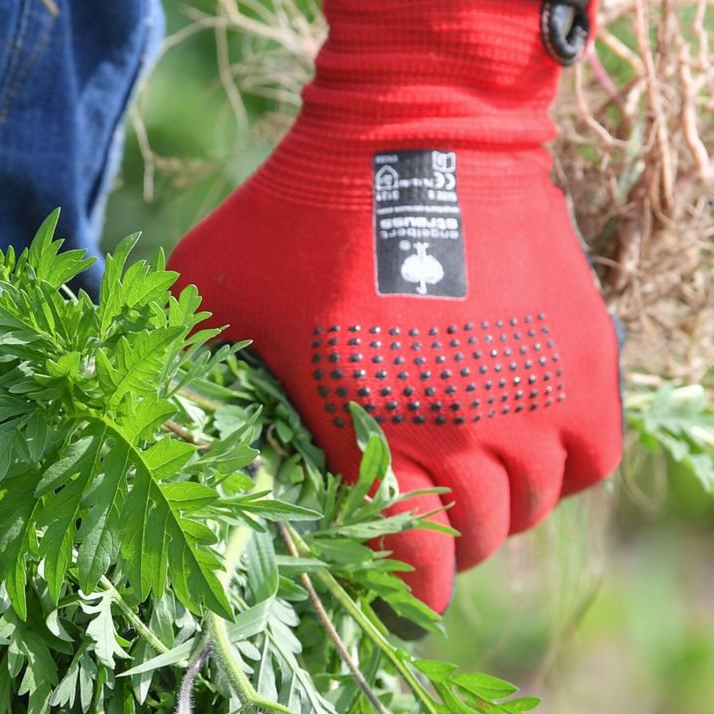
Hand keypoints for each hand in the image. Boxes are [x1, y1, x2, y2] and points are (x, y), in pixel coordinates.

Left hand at [171, 0, 622, 612]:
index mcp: (372, 433)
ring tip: (469, 479)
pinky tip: (527, 444)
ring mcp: (535, 399)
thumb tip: (118, 425)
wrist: (418, 121)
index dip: (398, 591)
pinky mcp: (588, 361)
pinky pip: (594, 459)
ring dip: (503, 506)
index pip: (408, 567)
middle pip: (475, 543)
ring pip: (534, 506)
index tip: (386, 591)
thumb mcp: (212, 292)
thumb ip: (176, 364)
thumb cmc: (299, 212)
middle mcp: (465, 433)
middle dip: (443, 545)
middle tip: (417, 520)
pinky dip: (566, 464)